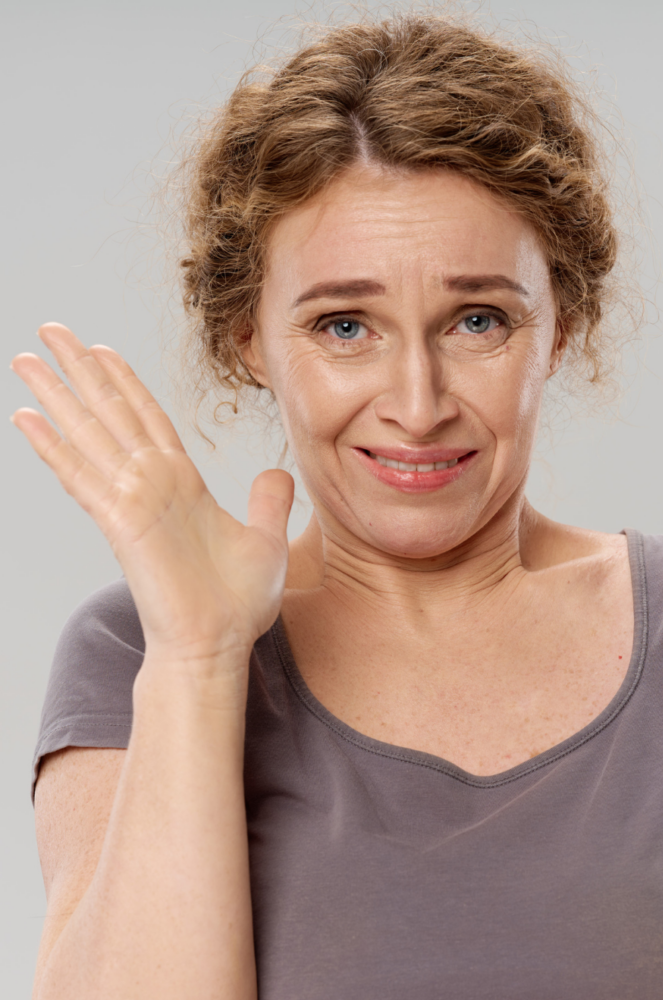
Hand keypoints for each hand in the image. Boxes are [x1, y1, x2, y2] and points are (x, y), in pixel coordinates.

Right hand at [11, 323, 292, 672]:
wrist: (220, 645)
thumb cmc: (238, 604)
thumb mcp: (266, 540)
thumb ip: (267, 502)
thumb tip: (277, 472)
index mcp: (181, 483)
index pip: (148, 418)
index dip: (124, 382)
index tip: (102, 350)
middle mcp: (151, 484)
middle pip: (109, 412)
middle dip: (80, 370)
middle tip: (50, 332)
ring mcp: (132, 501)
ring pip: (87, 434)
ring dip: (56, 395)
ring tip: (26, 360)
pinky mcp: (121, 523)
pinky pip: (81, 476)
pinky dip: (53, 447)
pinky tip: (27, 418)